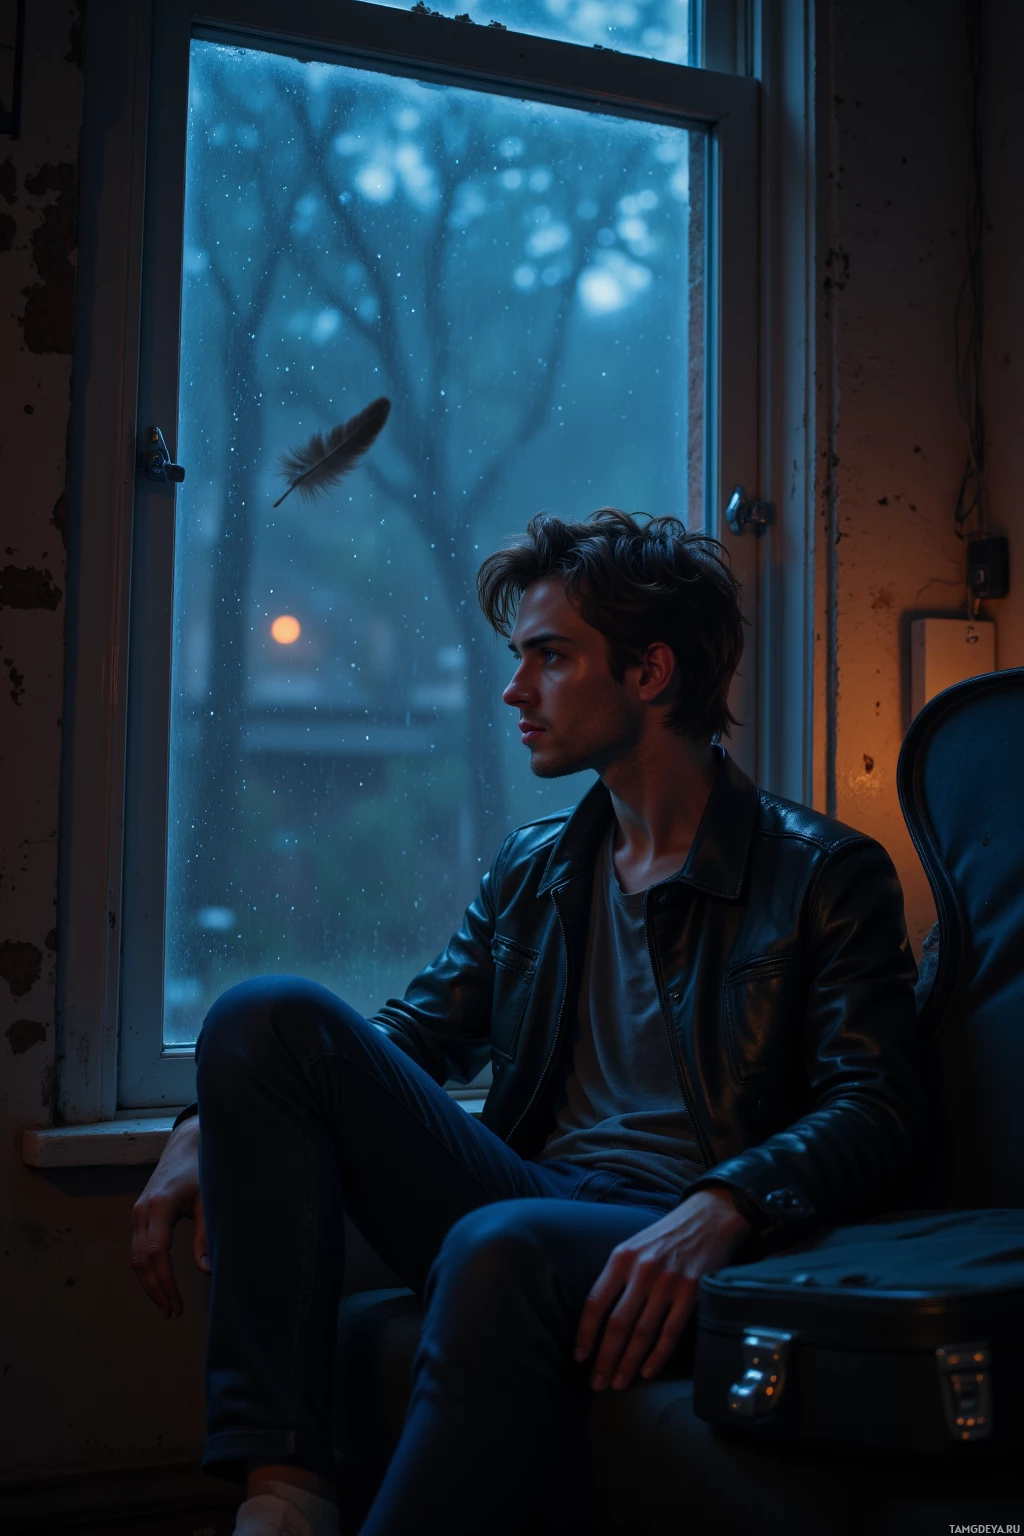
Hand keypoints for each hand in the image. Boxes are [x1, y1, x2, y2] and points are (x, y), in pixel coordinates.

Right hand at [130, 1115, 208, 1317]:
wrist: (187, 1144)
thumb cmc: (201, 1169)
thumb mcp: (208, 1200)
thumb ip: (206, 1235)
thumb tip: (207, 1270)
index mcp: (158, 1207)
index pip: (155, 1254)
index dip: (165, 1283)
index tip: (177, 1304)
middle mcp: (142, 1211)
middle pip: (140, 1261)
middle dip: (155, 1290)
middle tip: (172, 1312)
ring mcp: (138, 1213)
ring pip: (135, 1258)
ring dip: (148, 1283)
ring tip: (166, 1304)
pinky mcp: (141, 1215)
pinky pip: (138, 1249)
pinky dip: (146, 1269)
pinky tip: (159, 1283)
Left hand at [574, 1186, 750, 1390]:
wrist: (707, 1218)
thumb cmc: (665, 1236)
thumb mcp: (633, 1246)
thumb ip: (616, 1276)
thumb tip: (596, 1316)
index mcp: (622, 1258)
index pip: (595, 1302)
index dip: (585, 1334)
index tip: (579, 1357)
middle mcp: (642, 1271)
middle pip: (617, 1324)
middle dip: (604, 1358)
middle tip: (597, 1383)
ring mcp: (668, 1283)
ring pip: (642, 1333)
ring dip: (628, 1363)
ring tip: (617, 1383)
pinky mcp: (692, 1293)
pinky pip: (671, 1332)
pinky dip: (657, 1356)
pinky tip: (647, 1372)